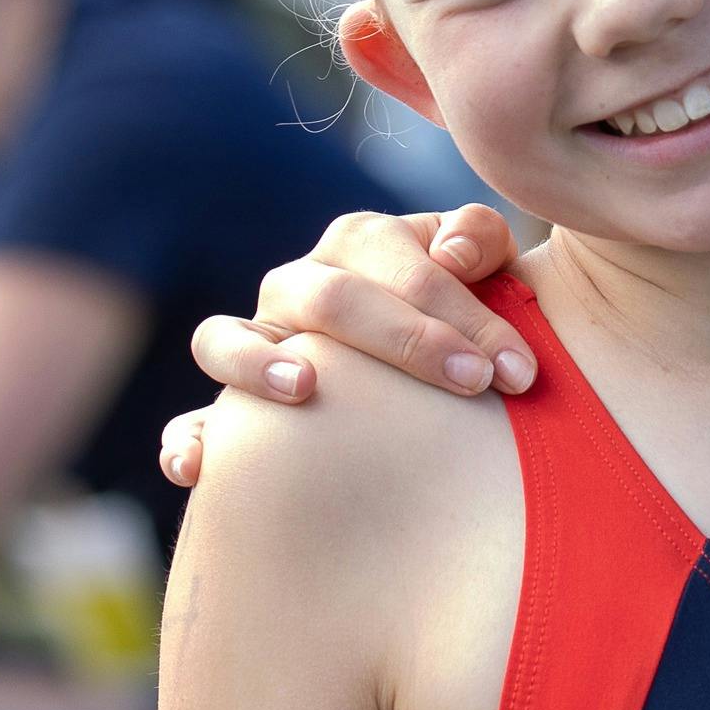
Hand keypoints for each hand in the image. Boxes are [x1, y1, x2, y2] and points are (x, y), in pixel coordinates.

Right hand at [156, 203, 526, 489]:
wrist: (432, 384)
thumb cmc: (466, 325)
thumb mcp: (487, 274)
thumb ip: (480, 239)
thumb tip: (452, 251)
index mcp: (359, 245)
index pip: (407, 263)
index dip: (467, 312)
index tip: (520, 371)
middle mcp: (298, 287)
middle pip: (332, 297)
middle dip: (408, 338)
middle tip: (473, 384)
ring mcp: (256, 346)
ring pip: (226, 338)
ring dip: (258, 361)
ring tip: (304, 387)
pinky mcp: (229, 414)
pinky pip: (191, 425)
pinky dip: (188, 441)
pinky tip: (197, 470)